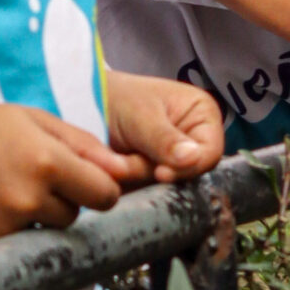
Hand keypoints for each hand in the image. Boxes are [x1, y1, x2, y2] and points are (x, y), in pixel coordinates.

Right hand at [0, 101, 144, 251]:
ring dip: (33, 223)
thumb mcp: (27, 119)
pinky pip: (14, 253)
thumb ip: (81, 144)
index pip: (106, 195)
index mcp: (46, 161)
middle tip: (21, 180)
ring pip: (45, 238)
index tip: (81, 183)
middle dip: (59, 203)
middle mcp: (27, 200)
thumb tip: (126, 171)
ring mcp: (3, 231)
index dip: (96, 190)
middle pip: (74, 218)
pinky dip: (5, 238)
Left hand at [105, 72, 224, 181]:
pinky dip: (128, 185)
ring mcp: (172, 162)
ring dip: (137, 178)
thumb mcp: (140, 115)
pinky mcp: (151, 177)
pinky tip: (113, 168)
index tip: (160, 173)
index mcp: (202, 116)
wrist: (79, 105)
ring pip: (166, 186)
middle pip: (188, 174)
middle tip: (124, 163)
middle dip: (153, 172)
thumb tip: (193, 158)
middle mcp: (193, 141)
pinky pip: (147, 192)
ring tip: (112, 160)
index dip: (189, 167)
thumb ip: (164, 139)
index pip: (210, 153)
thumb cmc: (113, 97)